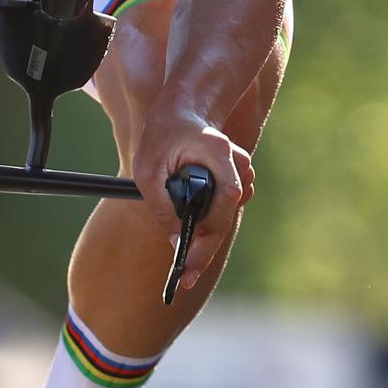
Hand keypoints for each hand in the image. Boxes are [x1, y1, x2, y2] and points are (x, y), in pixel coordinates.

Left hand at [133, 107, 254, 294]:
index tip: (190, 262)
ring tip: (186, 257)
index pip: (226, 198)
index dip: (210, 231)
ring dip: (206, 234)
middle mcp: (236, 162)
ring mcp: (239, 171)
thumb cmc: (162, 136)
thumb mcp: (148, 171)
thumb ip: (161, 206)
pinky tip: (192, 234)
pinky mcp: (234, 179)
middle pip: (227, 214)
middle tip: (185, 277)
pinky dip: (208, 224)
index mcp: (218, 152)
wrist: (181, 111)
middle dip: (206, 246)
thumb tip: (176, 242)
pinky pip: (224, 209)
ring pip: (227, 214)